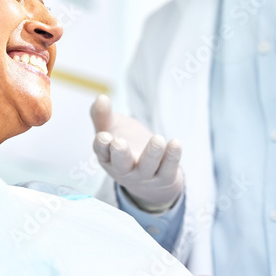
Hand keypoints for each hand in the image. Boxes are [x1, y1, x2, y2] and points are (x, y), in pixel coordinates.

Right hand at [89, 94, 183, 211]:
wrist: (150, 177)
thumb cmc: (127, 146)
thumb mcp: (112, 129)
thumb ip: (103, 115)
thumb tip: (101, 97)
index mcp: (108, 157)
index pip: (102, 152)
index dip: (101, 145)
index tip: (103, 136)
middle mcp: (124, 170)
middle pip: (121, 165)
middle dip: (120, 154)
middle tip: (119, 143)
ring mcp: (144, 176)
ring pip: (147, 167)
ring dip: (152, 154)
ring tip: (157, 139)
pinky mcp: (164, 178)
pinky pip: (168, 169)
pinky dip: (172, 157)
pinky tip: (175, 142)